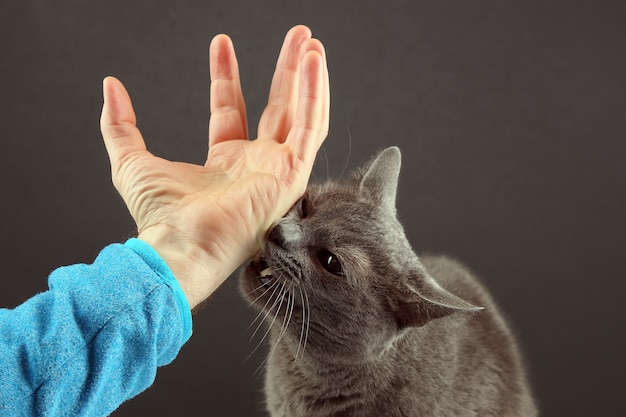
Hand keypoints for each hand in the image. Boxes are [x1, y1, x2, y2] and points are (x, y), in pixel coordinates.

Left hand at [100, 25, 328, 308]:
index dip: (226, 73)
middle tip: (295, 37)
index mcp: (225, 163)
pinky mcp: (292, 174)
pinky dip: (315, 94)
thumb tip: (110, 86)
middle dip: (286, 70)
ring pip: (302, 115)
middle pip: (278, 107)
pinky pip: (311, 127)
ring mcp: (278, 170)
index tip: (221, 41)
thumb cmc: (160, 217)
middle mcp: (257, 164)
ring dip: (308, 78)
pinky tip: (315, 64)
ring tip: (310, 43)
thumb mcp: (131, 161)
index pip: (231, 108)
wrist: (181, 245)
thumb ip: (119, 124)